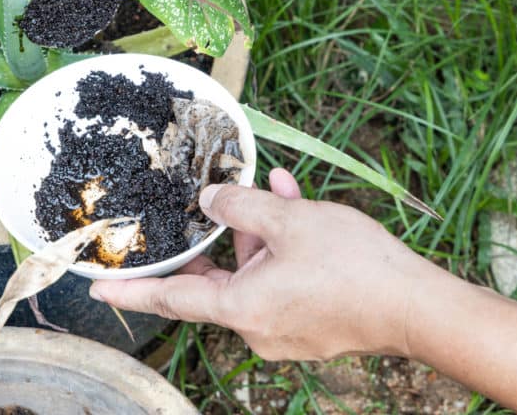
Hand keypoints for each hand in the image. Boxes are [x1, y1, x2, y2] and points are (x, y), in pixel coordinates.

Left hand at [90, 168, 441, 359]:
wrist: (419, 306)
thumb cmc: (353, 267)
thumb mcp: (288, 221)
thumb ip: (240, 206)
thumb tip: (210, 197)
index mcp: (241, 308)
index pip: (170, 300)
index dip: (131, 292)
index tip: (98, 289)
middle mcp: (256, 326)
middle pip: (215, 280)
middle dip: (211, 241)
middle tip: (193, 214)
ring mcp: (284, 328)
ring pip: (252, 272)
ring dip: (256, 232)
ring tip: (268, 188)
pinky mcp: (310, 322)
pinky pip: (280, 280)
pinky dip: (280, 247)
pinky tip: (290, 201)